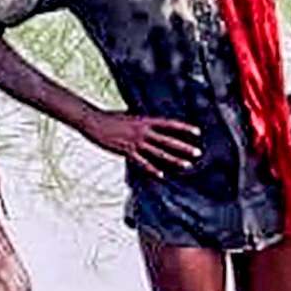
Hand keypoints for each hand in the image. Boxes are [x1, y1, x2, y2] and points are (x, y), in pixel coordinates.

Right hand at [79, 110, 200, 177]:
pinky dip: (152, 169)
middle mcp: (143, 131)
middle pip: (167, 140)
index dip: (184, 127)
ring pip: (158, 153)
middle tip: (198, 153)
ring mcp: (135, 142)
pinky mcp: (126, 151)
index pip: (169, 124)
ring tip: (187, 165)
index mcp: (145, 120)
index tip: (198, 131)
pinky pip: (142, 162)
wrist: (93, 121)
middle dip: (184, 147)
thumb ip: (143, 122)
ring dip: (174, 160)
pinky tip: (162, 175)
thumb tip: (152, 124)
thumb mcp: (130, 116)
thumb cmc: (111, 118)